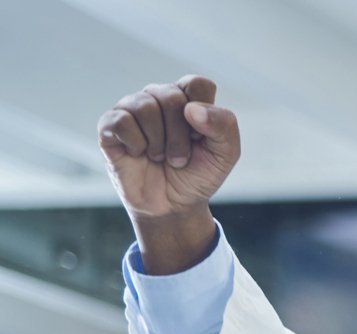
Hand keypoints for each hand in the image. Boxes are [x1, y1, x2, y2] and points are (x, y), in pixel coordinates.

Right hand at [98, 76, 239, 271]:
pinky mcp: (110, 124)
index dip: (204, 115)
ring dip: (160, 143)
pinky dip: (137, 145)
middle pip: (173, 97)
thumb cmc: (197, 175)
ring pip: (146, 106)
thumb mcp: (225, 155)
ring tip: (161, 157)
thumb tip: (191, 109)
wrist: (172, 205)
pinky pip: (122, 121)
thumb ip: (224, 126)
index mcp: (187, 99)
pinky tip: (139, 154)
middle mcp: (158, 97)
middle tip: (180, 158)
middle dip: (182, 137)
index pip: (197, 84)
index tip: (202, 139)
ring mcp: (132, 108)